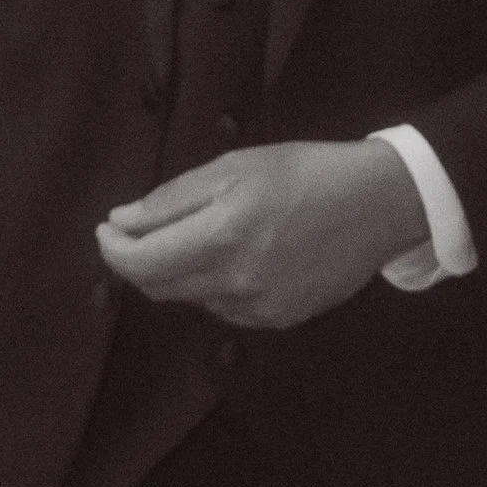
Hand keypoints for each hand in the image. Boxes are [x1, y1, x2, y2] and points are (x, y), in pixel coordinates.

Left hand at [97, 139, 428, 328]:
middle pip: (159, 287)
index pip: (141, 263)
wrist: (379, 204)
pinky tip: (238, 256)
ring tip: (201, 234)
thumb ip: (173, 198)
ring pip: (191, 298)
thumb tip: (122, 221)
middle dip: (139, 261)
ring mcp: (258, 307)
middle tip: (138, 232)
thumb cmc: (306, 172)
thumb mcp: (235, 166)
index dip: (113, 249)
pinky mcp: (278, 320)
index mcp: (223, 235)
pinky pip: (225, 307)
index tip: (107, 229)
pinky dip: (214, 284)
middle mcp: (236, 281)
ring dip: (179, 271)